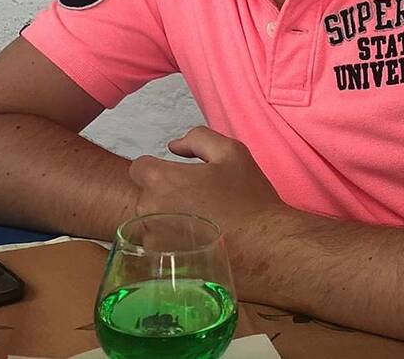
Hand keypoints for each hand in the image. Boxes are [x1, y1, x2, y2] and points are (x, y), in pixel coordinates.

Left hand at [128, 126, 290, 293]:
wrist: (264, 246)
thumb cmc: (247, 198)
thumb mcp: (231, 151)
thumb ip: (197, 138)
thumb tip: (174, 146)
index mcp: (161, 180)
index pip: (140, 168)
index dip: (160, 169)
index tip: (180, 178)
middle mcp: (148, 210)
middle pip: (145, 195)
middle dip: (164, 194)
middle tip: (196, 200)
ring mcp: (152, 241)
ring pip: (150, 222)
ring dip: (165, 220)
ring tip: (198, 223)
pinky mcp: (161, 264)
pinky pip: (157, 247)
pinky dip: (171, 243)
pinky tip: (196, 242)